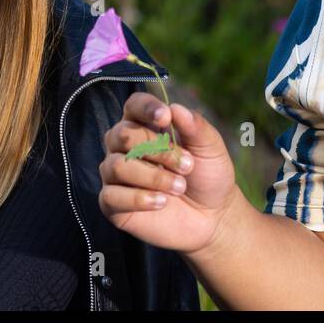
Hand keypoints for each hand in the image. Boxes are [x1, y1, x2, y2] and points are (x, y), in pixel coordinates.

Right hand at [99, 91, 238, 253]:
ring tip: (180, 187)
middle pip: (124, 135)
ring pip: (117, 166)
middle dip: (158, 150)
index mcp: (145, 126)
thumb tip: (175, 108)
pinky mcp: (112, 204)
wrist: (212, 217)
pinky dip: (139, 198)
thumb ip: (195, 126)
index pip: (133, 105)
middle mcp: (124, 147)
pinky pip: (111, 196)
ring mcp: (116, 175)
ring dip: (153, 177)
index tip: (166, 118)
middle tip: (187, 166)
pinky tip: (162, 202)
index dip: (146, 108)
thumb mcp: (210, 148)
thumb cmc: (208, 175)